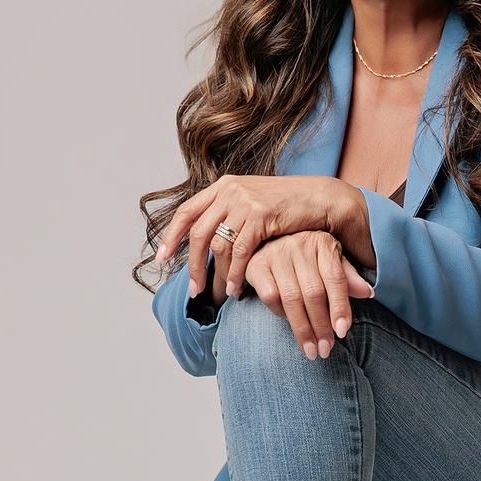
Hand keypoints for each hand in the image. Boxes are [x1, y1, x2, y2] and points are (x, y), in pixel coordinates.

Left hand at [154, 176, 358, 298]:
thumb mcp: (251, 201)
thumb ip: (229, 213)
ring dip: (217, 274)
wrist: (318, 197)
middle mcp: (229, 191)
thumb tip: (209, 236)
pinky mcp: (260, 215)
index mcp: (222, 187)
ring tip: (220, 293)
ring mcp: (244, 202)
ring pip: (218, 245)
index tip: (161, 257)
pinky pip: (240, 252)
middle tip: (194, 289)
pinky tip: (237, 287)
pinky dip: (236, 273)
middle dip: (193, 265)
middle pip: (199, 232)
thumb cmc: (287, 205)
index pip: (186, 212)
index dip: (171, 236)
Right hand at [240, 230, 374, 358]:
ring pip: (292, 299)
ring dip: (302, 329)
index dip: (340, 307)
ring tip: (310, 350)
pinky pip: (270, 297)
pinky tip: (289, 324)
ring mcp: (276, 254)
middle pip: (313, 293)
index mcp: (322, 244)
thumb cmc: (306, 256)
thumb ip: (347, 277)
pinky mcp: (257, 265)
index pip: (335, 279)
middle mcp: (299, 246)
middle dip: (321, 326)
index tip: (342, 332)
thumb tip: (368, 293)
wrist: (268, 240)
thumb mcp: (330, 260)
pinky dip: (280, 314)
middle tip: (325, 350)